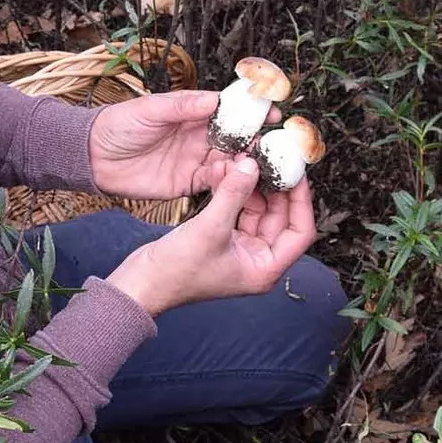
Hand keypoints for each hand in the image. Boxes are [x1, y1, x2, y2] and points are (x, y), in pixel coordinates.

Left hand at [89, 91, 271, 199]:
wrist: (93, 157)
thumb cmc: (118, 125)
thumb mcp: (150, 110)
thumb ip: (182, 107)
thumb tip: (215, 100)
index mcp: (192, 112)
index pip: (228, 111)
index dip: (250, 112)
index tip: (272, 113)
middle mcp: (198, 136)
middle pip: (235, 138)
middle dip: (255, 140)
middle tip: (271, 144)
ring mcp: (194, 160)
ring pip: (229, 162)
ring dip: (244, 163)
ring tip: (256, 164)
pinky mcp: (187, 183)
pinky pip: (213, 183)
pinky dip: (227, 181)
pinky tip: (236, 180)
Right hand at [105, 156, 317, 315]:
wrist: (141, 283)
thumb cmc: (176, 270)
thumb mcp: (209, 228)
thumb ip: (233, 194)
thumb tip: (252, 165)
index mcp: (265, 268)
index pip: (300, 231)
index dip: (301, 200)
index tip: (296, 173)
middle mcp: (257, 260)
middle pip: (279, 216)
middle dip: (273, 187)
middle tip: (271, 159)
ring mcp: (239, 249)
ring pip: (256, 210)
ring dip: (248, 186)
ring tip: (241, 160)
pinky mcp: (221, 239)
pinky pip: (235, 210)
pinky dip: (231, 192)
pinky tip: (223, 172)